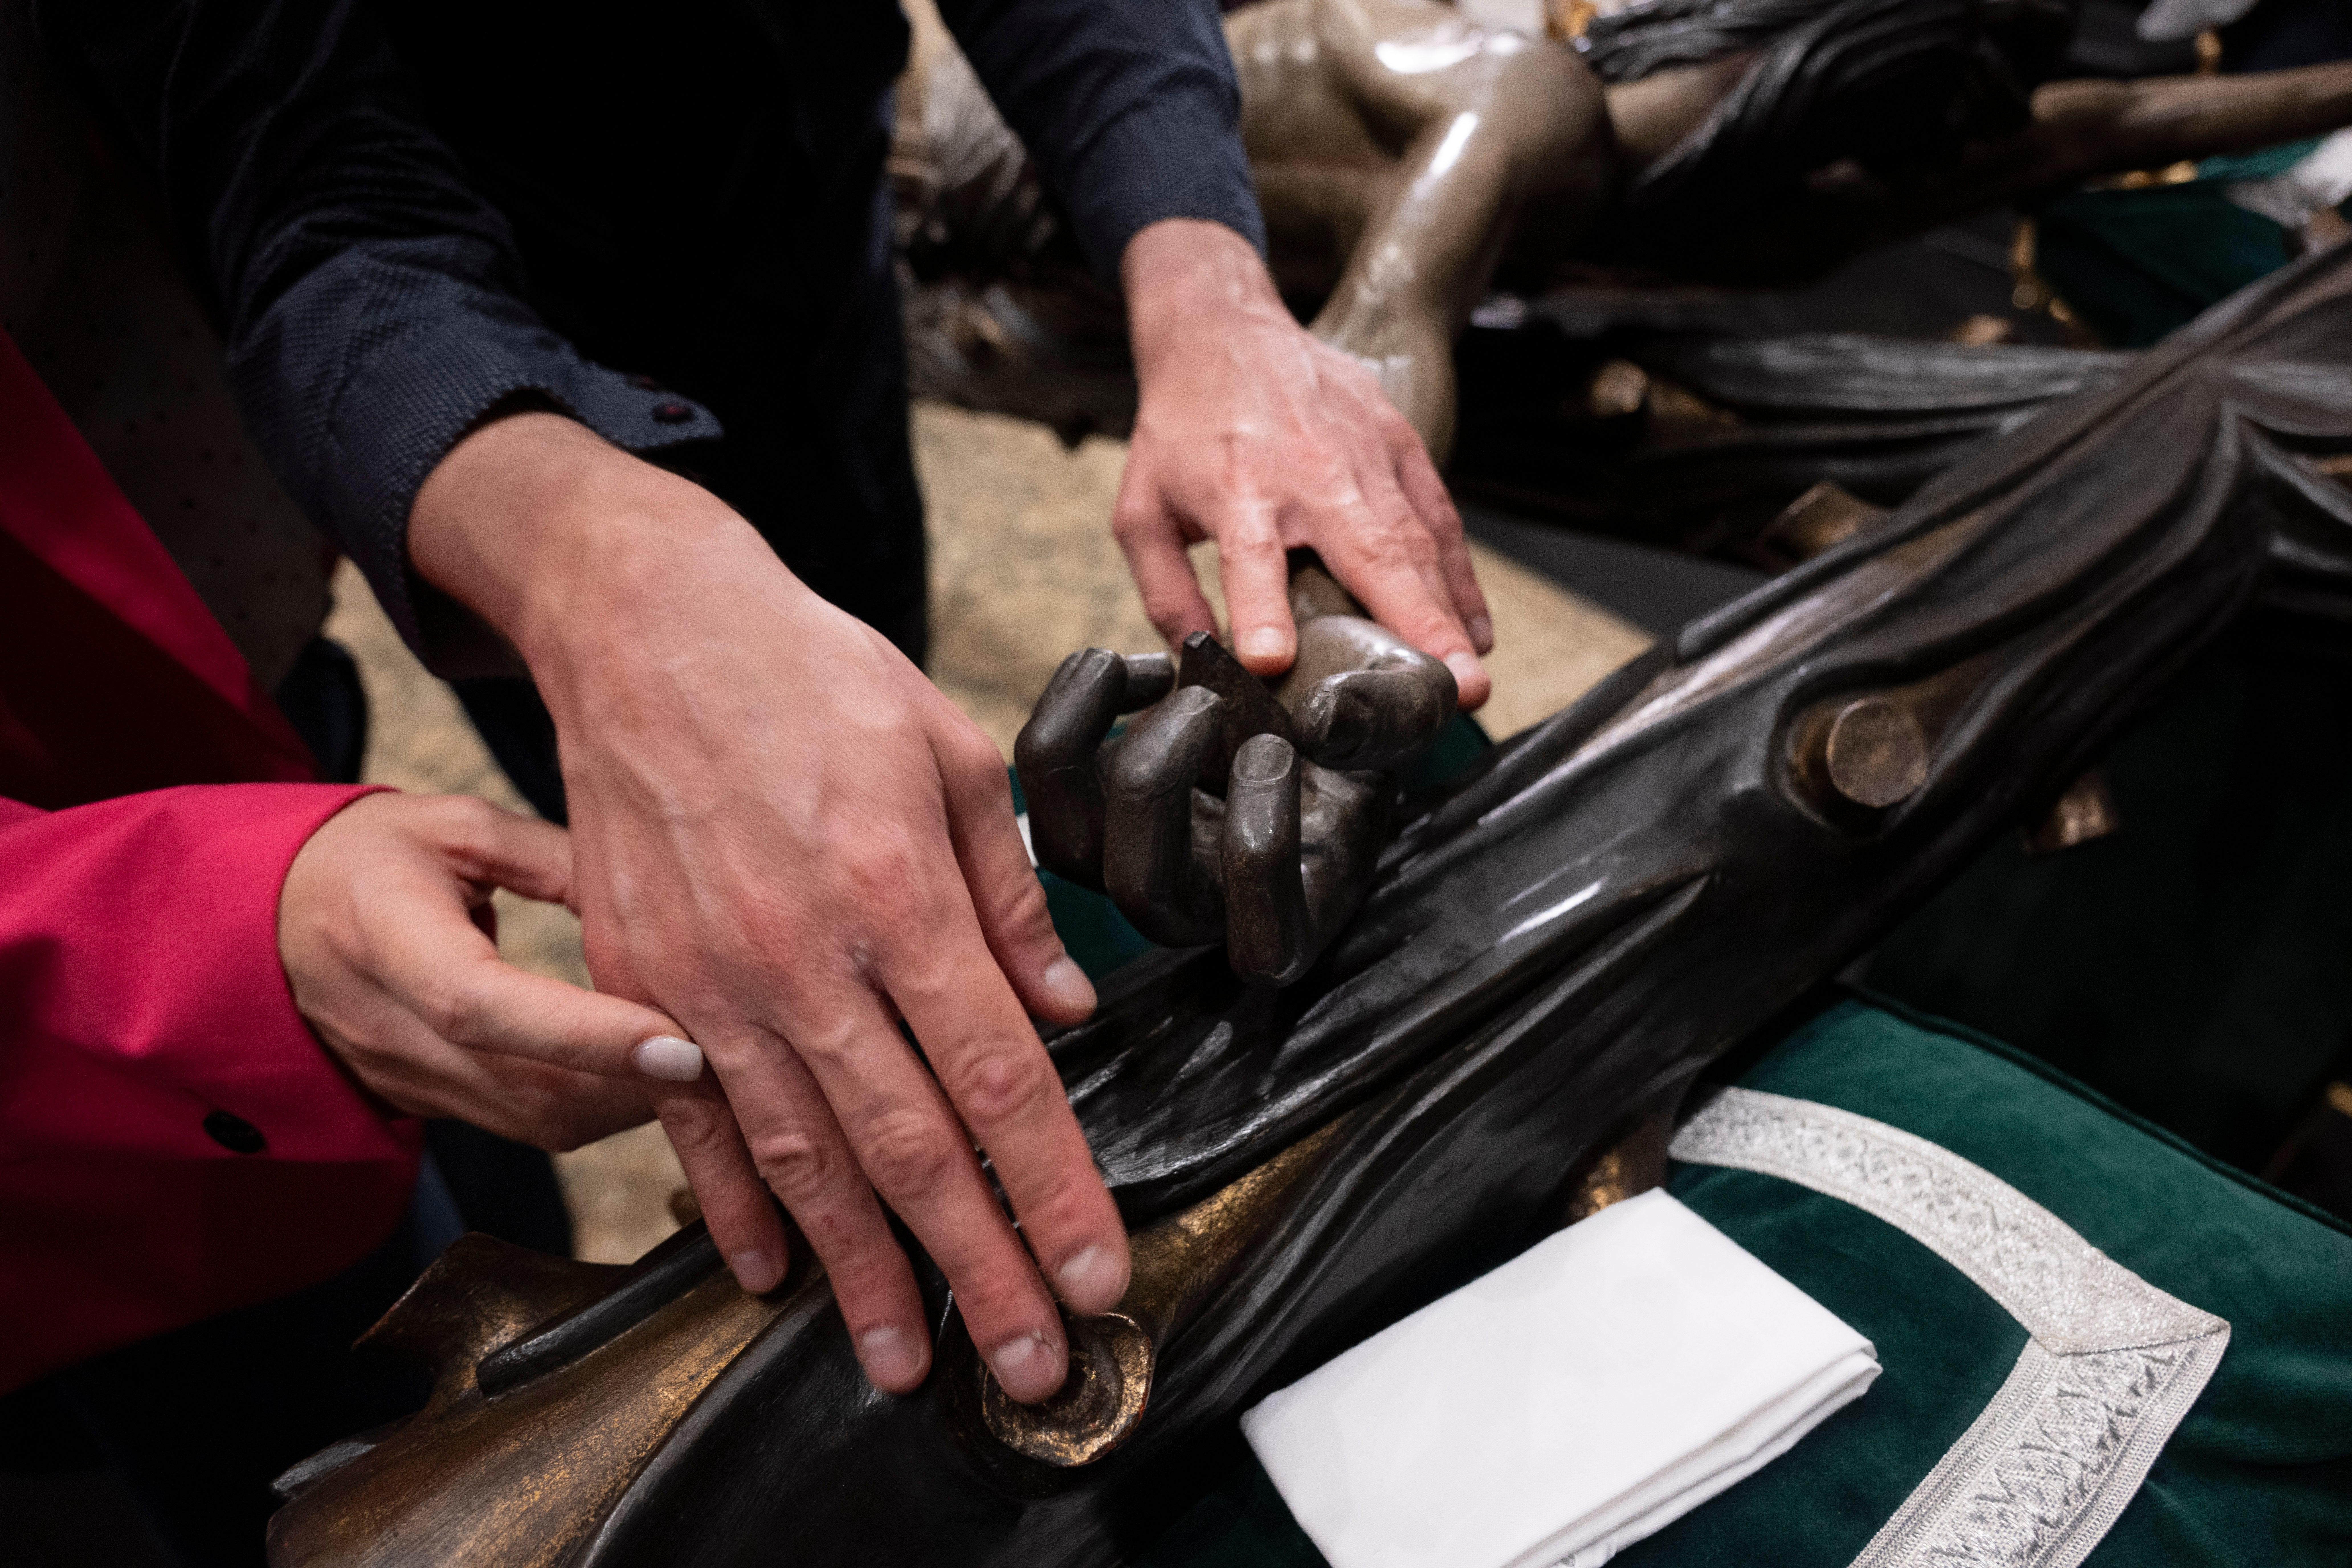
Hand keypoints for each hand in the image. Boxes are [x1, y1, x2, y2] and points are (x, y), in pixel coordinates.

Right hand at [279, 791, 687, 1149]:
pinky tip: (659, 1078)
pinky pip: (534, 1126)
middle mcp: (392, 1029)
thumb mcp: (452, 828)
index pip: (487, 1007)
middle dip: (641, 1085)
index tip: (680, 1044)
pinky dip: (605, 1110)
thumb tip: (654, 894)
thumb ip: (551, 858)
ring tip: (716, 1073)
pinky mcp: (438, 1105)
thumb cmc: (367, 859)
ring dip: (634, 1107)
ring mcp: (412, 1081)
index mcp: (386, 941)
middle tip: (738, 1061)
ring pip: (543, 1123)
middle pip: (531, 1087)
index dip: (586, 1034)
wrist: (269, 925)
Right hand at [409, 413, 1132, 1402]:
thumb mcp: (950, 753)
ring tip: (909, 1363)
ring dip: (862, 1274)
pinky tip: (772, 1278)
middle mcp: (804, 955)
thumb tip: (1063, 1006)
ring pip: (804, 1160)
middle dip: (978, 1270)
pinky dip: (733, 1207)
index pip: (999, 1079)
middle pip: (912, 1147)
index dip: (1052, 1190)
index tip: (1094, 1272)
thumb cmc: (812, 678)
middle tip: (1029, 1367)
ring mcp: (709, 980)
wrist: (647, 629)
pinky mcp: (640, 983)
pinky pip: (692, 1120)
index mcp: (897, 894)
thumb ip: (1008, 892)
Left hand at [1017, 565, 1455, 985]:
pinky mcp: (1088, 804)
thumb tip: (1321, 722)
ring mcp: (1134, 859)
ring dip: (1097, 749)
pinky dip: (1073, 707)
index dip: (1259, 857)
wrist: (1305, 672)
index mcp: (1296, 911)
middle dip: (1159, 787)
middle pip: (1144, 893)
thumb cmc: (1364, 706)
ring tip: (1155, 668)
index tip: (1278, 749)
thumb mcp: (1409, 699)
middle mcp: (1203, 906)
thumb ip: (1387, 714)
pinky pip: (1044, 776)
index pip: (1261, 945)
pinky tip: (1130, 665)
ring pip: (1068, 846)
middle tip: (1204, 699)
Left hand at [1113, 219, 1493, 708]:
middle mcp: (1309, 473)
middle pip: (1369, 555)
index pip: (1249, 557)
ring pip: (1418, 543)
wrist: (1224, 331)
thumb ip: (1165, 591)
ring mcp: (1365, 455)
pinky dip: (1461, 577)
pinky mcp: (1400, 442)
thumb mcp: (1144, 509)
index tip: (1274, 661)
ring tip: (1471, 677)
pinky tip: (1475, 630)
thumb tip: (1197, 662)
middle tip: (1451, 692)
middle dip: (1416, 627)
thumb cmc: (1184, 430)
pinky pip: (1439, 518)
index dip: (1261, 610)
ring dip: (1450, 614)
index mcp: (1236, 490)